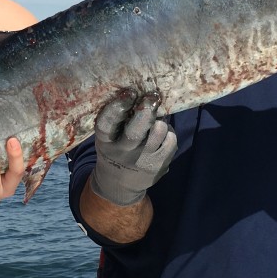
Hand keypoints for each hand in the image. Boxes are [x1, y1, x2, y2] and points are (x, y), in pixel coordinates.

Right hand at [90, 92, 177, 206]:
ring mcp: (142, 160)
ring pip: (159, 131)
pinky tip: (162, 135)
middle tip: (152, 97)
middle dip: (146, 110)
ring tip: (156, 121)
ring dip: (160, 120)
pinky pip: (171, 141)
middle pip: (136, 130)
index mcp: (105, 142)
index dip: (117, 107)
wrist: (119, 185)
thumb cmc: (115, 150)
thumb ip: (119, 121)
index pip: (107, 124)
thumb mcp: (108, 138)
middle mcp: (122, 152)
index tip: (129, 92)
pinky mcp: (158, 166)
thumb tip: (142, 95)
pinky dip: (169, 132)